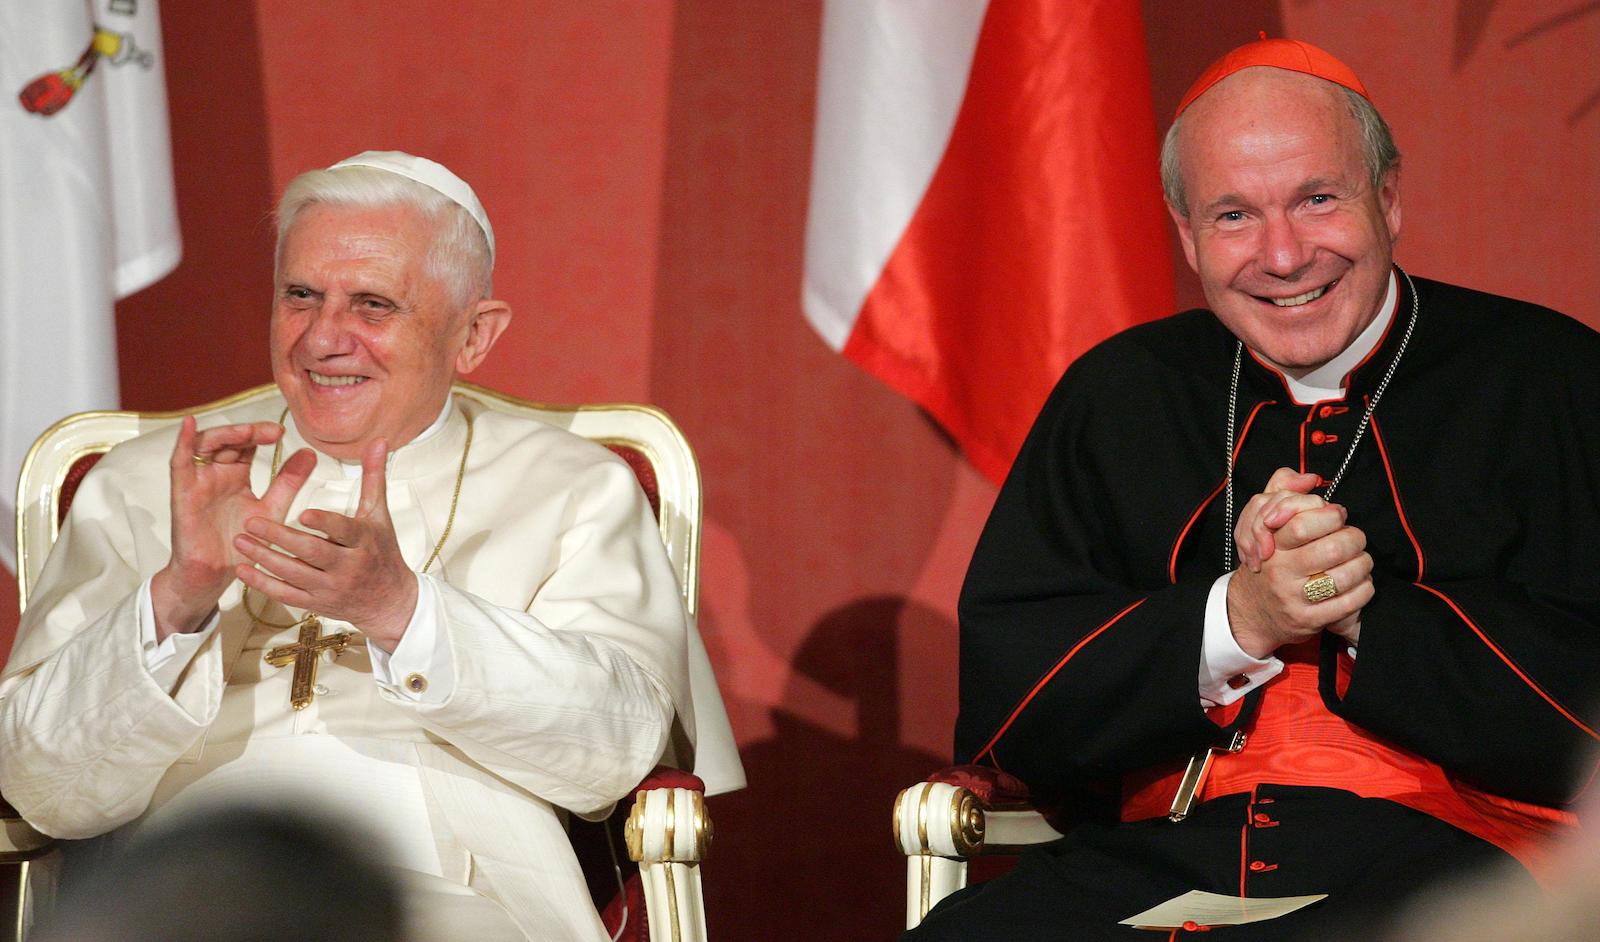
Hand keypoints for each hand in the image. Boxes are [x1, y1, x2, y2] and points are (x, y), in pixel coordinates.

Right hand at [151, 417, 313, 639]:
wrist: (216, 575)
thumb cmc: (240, 544)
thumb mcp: (272, 508)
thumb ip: (289, 481)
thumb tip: (310, 453)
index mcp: (236, 475)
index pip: (247, 444)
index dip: (261, 433)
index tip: (281, 433)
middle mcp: (216, 474)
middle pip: (228, 440)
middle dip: (248, 432)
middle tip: (271, 432)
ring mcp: (199, 481)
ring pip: (205, 445)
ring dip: (226, 434)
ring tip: (246, 431)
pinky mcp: (183, 493)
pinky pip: (179, 463)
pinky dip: (182, 442)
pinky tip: (190, 424)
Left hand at [232, 439, 418, 650]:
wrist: (389, 601)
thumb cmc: (382, 550)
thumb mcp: (379, 514)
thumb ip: (373, 477)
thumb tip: (379, 441)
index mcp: (363, 542)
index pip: (344, 531)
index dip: (325, 524)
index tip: (303, 513)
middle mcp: (348, 567)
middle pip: (312, 553)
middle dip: (280, 539)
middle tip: (251, 522)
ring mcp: (331, 588)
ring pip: (294, 575)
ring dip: (264, 559)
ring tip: (239, 541)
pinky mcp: (316, 603)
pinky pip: (286, 595)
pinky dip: (263, 584)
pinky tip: (243, 570)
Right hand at [1227, 477, 1374, 657]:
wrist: (1251, 611)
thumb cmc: (1269, 562)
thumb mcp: (1265, 525)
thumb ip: (1283, 493)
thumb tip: (1311, 477)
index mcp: (1271, 546)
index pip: (1302, 524)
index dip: (1329, 517)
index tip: (1338, 515)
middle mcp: (1280, 572)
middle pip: (1332, 549)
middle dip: (1354, 539)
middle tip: (1355, 538)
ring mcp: (1294, 598)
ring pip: (1346, 575)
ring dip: (1363, 564)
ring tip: (1360, 561)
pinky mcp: (1309, 620)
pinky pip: (1351, 602)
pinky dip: (1364, 589)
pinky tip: (1360, 583)